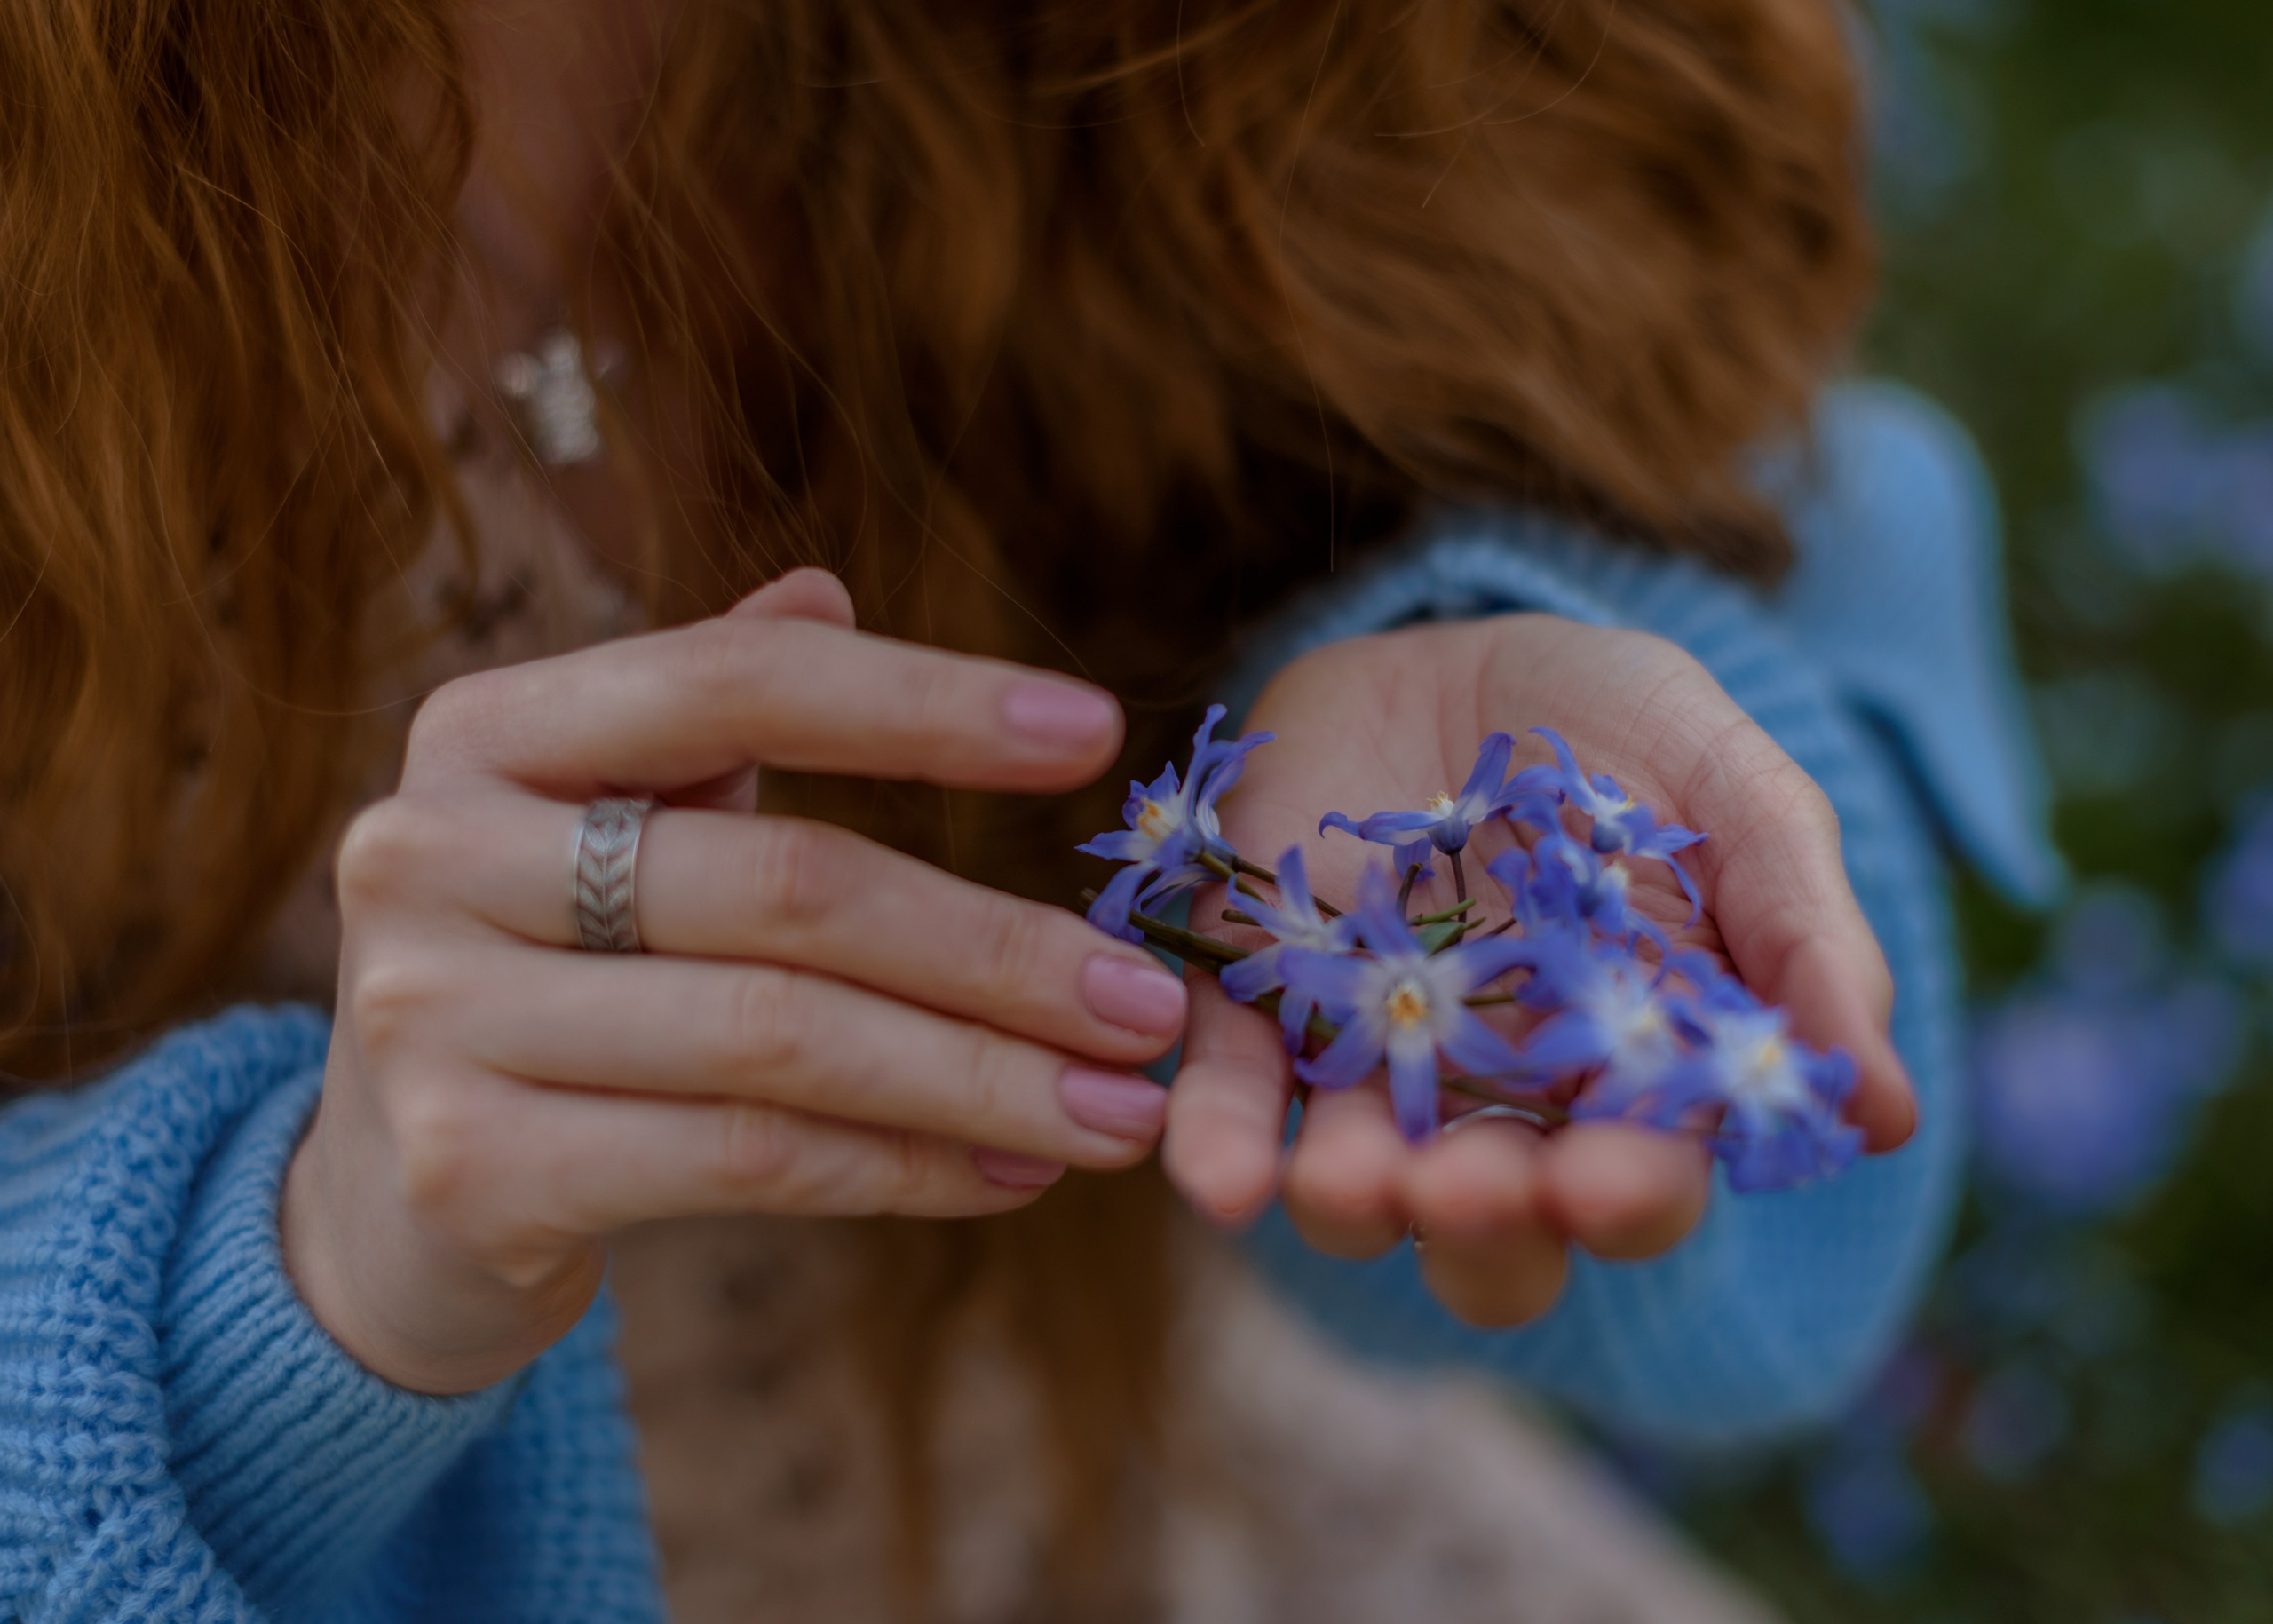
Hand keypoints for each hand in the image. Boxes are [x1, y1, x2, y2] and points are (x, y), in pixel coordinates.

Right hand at [284, 570, 1188, 1394]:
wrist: (392, 1194)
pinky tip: (1013, 1174)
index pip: (736, 680)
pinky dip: (904, 1169)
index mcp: (485, 732)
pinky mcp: (473, 1170)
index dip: (924, 701)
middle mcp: (434, 852)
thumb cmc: (544, 971)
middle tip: (1150, 1003)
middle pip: (788, 887)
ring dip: (984, 1080)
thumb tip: (829, 586)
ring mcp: (435, 1017)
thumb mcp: (598, 821)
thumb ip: (703, 715)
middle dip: (998, 951)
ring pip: (784, 1040)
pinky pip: (747, 1161)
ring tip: (1123, 1109)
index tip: (1096, 733)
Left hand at [1161, 614, 1913, 1327]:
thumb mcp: (1733, 794)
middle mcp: (1500, 1104)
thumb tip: (1889, 1109)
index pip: (1640, 1180)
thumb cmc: (1620, 736)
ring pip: (1358, 1193)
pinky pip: (1230, 1095)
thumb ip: (1802, 935)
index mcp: (1631, 1076)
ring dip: (1349, 1205)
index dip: (1625, 1198)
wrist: (1456, 649)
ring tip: (1338, 1179)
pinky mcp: (1256, 1006)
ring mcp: (1369, 1064)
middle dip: (1484, 1228)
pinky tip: (1218, 1174)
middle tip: (1464, 1184)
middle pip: (1498, 1228)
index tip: (1599, 1182)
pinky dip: (1219, 1141)